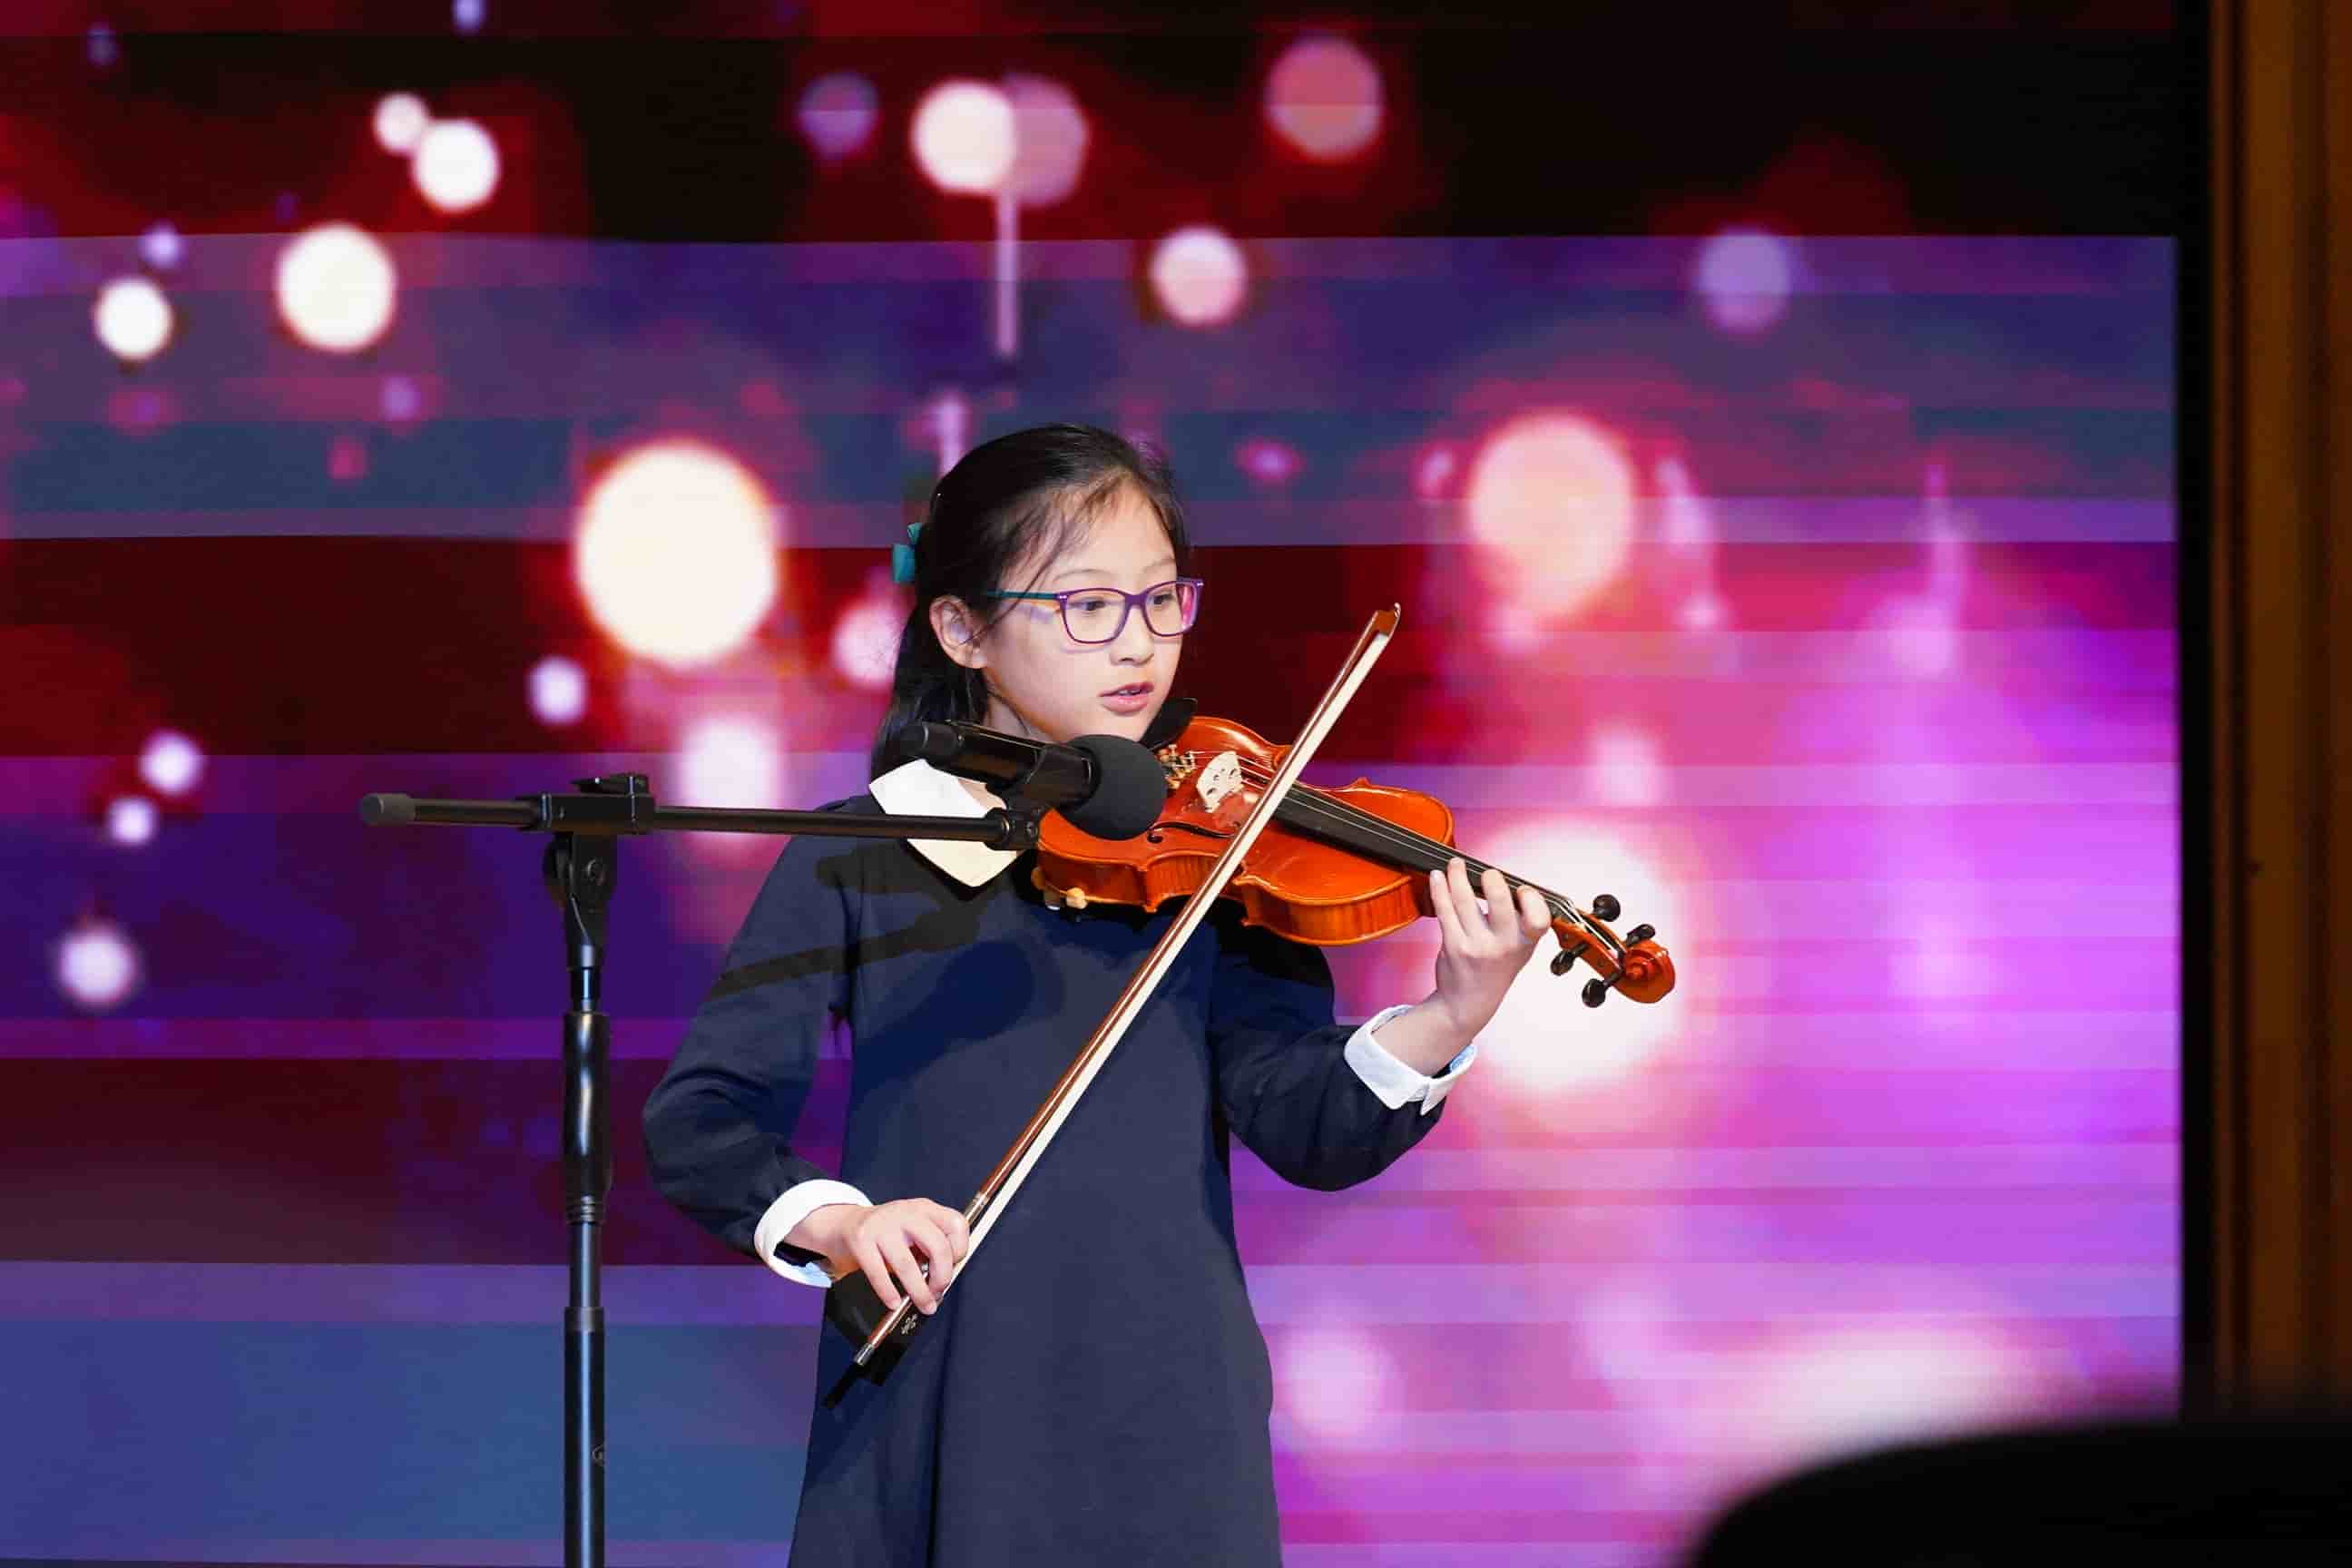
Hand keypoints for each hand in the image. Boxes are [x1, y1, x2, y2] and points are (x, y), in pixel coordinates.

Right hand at [790, 1198, 970, 1314]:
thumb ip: (930, 1247)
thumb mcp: (913, 1230)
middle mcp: (906, 1212)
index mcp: (924, 1208)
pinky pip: (878, 1273)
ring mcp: (882, 1225)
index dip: (960, 1250)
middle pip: (937, 1245)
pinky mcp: (861, 1240)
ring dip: (919, 1292)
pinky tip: (894, 1303)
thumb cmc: (886, 1234)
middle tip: (938, 1292)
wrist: (843, 1224)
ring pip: (908, 1264)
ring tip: (924, 1305)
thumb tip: (943, 1281)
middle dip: (942, 1276)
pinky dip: (889, 1292)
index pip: (956, 1224)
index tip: (953, 1267)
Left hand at [1424, 856, 1550, 1041]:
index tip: (1521, 889)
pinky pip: (1444, 910)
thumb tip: (1501, 878)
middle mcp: (1504, 946)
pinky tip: (1437, 877)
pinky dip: (1439, 889)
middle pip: (1500, 904)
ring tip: (1455, 864)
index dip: (1532, 899)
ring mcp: (1477, 946)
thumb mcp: (1519, 948)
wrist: (1469, 1002)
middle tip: (1486, 872)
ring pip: (1465, 901)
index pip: (1539, 919)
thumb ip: (1519, 919)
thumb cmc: (1495, 967)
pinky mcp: (1453, 946)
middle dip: (1492, 880)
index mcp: (1526, 943)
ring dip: (1457, 876)